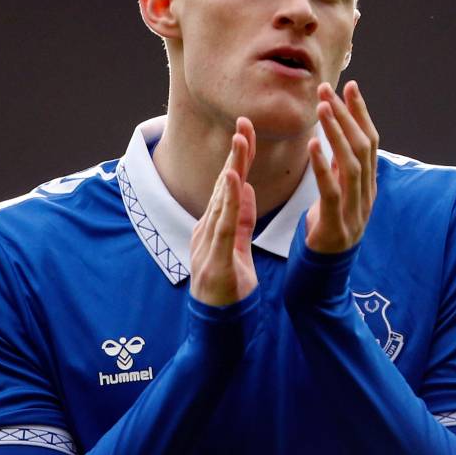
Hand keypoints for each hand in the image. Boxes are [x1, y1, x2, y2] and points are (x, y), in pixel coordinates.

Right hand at [189, 118, 258, 305]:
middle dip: (235, 155)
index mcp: (215, 227)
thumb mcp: (238, 249)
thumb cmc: (227, 291)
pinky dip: (229, 204)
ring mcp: (207, 246)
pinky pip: (223, 229)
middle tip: (244, 123)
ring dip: (231, 171)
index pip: (230, 187)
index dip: (239, 158)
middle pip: (224, 188)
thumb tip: (248, 189)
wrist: (217, 331)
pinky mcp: (214, 262)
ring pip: (221, 203)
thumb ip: (242, 220)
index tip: (248, 131)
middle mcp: (207, 232)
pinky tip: (235, 184)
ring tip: (240, 144)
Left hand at [305, 80, 378, 253]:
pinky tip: (313, 145)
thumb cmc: (327, 231)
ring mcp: (356, 211)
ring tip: (322, 108)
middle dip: (346, 115)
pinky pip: (332, 191)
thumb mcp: (337, 195)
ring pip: (351, 165)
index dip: (361, 113)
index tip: (350, 86)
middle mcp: (367, 195)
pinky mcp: (338, 226)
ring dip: (336, 133)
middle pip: (363, 148)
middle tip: (328, 90)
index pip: (370, 142)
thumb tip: (339, 137)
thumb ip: (340, 169)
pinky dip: (323, 166)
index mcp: (368, 186)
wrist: (325, 275)